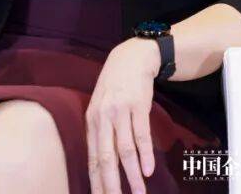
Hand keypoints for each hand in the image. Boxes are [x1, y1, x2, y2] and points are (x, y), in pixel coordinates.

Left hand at [86, 37, 161, 193]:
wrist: (130, 59)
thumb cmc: (114, 88)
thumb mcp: (101, 108)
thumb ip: (101, 133)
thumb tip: (101, 163)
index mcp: (91, 122)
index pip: (91, 158)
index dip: (96, 181)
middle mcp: (102, 119)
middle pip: (105, 158)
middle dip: (111, 185)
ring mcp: (120, 112)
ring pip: (125, 150)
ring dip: (132, 175)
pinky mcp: (137, 107)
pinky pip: (141, 135)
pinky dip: (145, 155)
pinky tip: (148, 171)